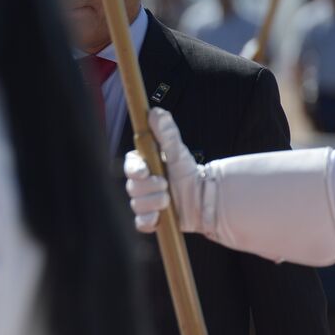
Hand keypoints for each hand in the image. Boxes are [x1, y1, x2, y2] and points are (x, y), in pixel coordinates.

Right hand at [124, 107, 203, 233]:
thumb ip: (167, 134)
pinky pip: (141, 223)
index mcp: (143, 166)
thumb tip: (156, 111)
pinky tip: (159, 218)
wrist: (205, 199)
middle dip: (149, 188)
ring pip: (137, 205)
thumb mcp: (179, 152)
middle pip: (132, 188)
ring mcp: (144, 203)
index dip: (134, 170)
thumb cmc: (189, 172)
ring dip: (153, 203)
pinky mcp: (150, 219)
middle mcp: (139, 184)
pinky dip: (149, 221)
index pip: (129, 167)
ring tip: (169, 202)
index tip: (144, 171)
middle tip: (166, 186)